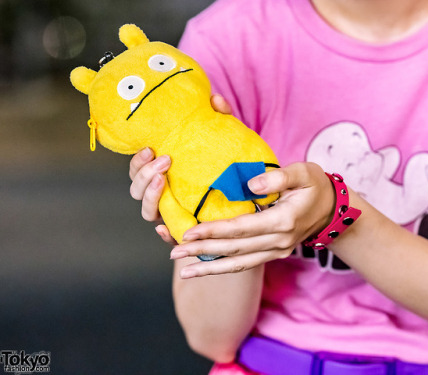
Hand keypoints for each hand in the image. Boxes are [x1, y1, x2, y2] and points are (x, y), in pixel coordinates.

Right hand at [128, 94, 232, 244]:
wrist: (247, 199)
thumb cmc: (227, 164)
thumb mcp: (223, 140)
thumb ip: (220, 119)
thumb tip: (215, 99)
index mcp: (163, 172)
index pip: (138, 169)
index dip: (138, 161)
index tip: (150, 148)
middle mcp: (162, 193)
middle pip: (136, 189)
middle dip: (144, 174)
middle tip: (164, 161)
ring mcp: (171, 212)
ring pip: (147, 211)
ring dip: (150, 196)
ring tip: (164, 181)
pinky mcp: (185, 229)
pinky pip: (169, 235)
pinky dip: (164, 234)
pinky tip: (164, 229)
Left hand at [170, 162, 335, 277]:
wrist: (333, 210)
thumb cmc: (316, 186)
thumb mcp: (304, 173)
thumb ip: (279, 177)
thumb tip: (252, 185)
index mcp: (283, 220)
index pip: (242, 228)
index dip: (214, 231)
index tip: (189, 232)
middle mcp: (279, 241)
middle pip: (235, 249)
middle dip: (203, 252)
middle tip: (174, 254)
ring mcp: (277, 251)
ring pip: (238, 263)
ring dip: (210, 268)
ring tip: (184, 271)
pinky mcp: (274, 254)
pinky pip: (246, 264)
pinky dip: (224, 268)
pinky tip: (206, 269)